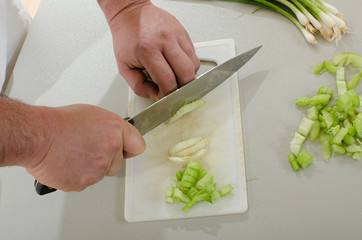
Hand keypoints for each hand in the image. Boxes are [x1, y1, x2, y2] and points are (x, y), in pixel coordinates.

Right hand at [26, 104, 144, 191]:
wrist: (36, 136)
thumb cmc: (59, 123)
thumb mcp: (93, 115)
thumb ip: (111, 129)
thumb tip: (117, 137)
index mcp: (115, 130)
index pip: (138, 146)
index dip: (129, 148)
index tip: (126, 150)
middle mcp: (110, 149)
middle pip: (118, 163)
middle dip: (106, 159)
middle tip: (87, 149)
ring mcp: (97, 168)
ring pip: (100, 174)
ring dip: (90, 168)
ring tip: (74, 154)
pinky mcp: (83, 183)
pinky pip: (84, 183)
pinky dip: (76, 177)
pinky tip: (68, 163)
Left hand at [107, 1, 199, 99]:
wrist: (131, 13)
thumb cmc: (127, 37)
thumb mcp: (124, 66)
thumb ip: (139, 86)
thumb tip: (156, 96)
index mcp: (148, 50)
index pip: (167, 80)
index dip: (168, 94)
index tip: (165, 96)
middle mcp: (165, 40)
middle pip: (186, 73)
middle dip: (182, 87)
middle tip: (174, 89)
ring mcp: (177, 35)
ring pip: (194, 65)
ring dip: (187, 76)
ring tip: (175, 76)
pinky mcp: (183, 33)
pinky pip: (194, 54)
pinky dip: (188, 64)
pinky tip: (177, 64)